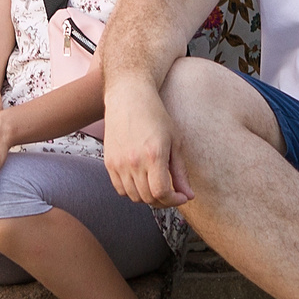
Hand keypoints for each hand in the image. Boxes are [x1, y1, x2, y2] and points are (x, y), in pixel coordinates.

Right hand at [103, 84, 192, 207]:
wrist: (128, 97)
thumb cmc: (155, 115)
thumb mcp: (175, 141)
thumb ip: (181, 172)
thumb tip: (189, 196)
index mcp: (154, 155)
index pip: (161, 193)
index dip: (174, 200)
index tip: (181, 196)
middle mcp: (134, 161)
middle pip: (148, 198)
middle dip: (163, 200)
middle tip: (171, 192)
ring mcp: (119, 163)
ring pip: (133, 196)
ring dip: (147, 197)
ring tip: (156, 185)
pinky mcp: (109, 163)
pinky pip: (120, 189)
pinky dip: (132, 191)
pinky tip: (141, 180)